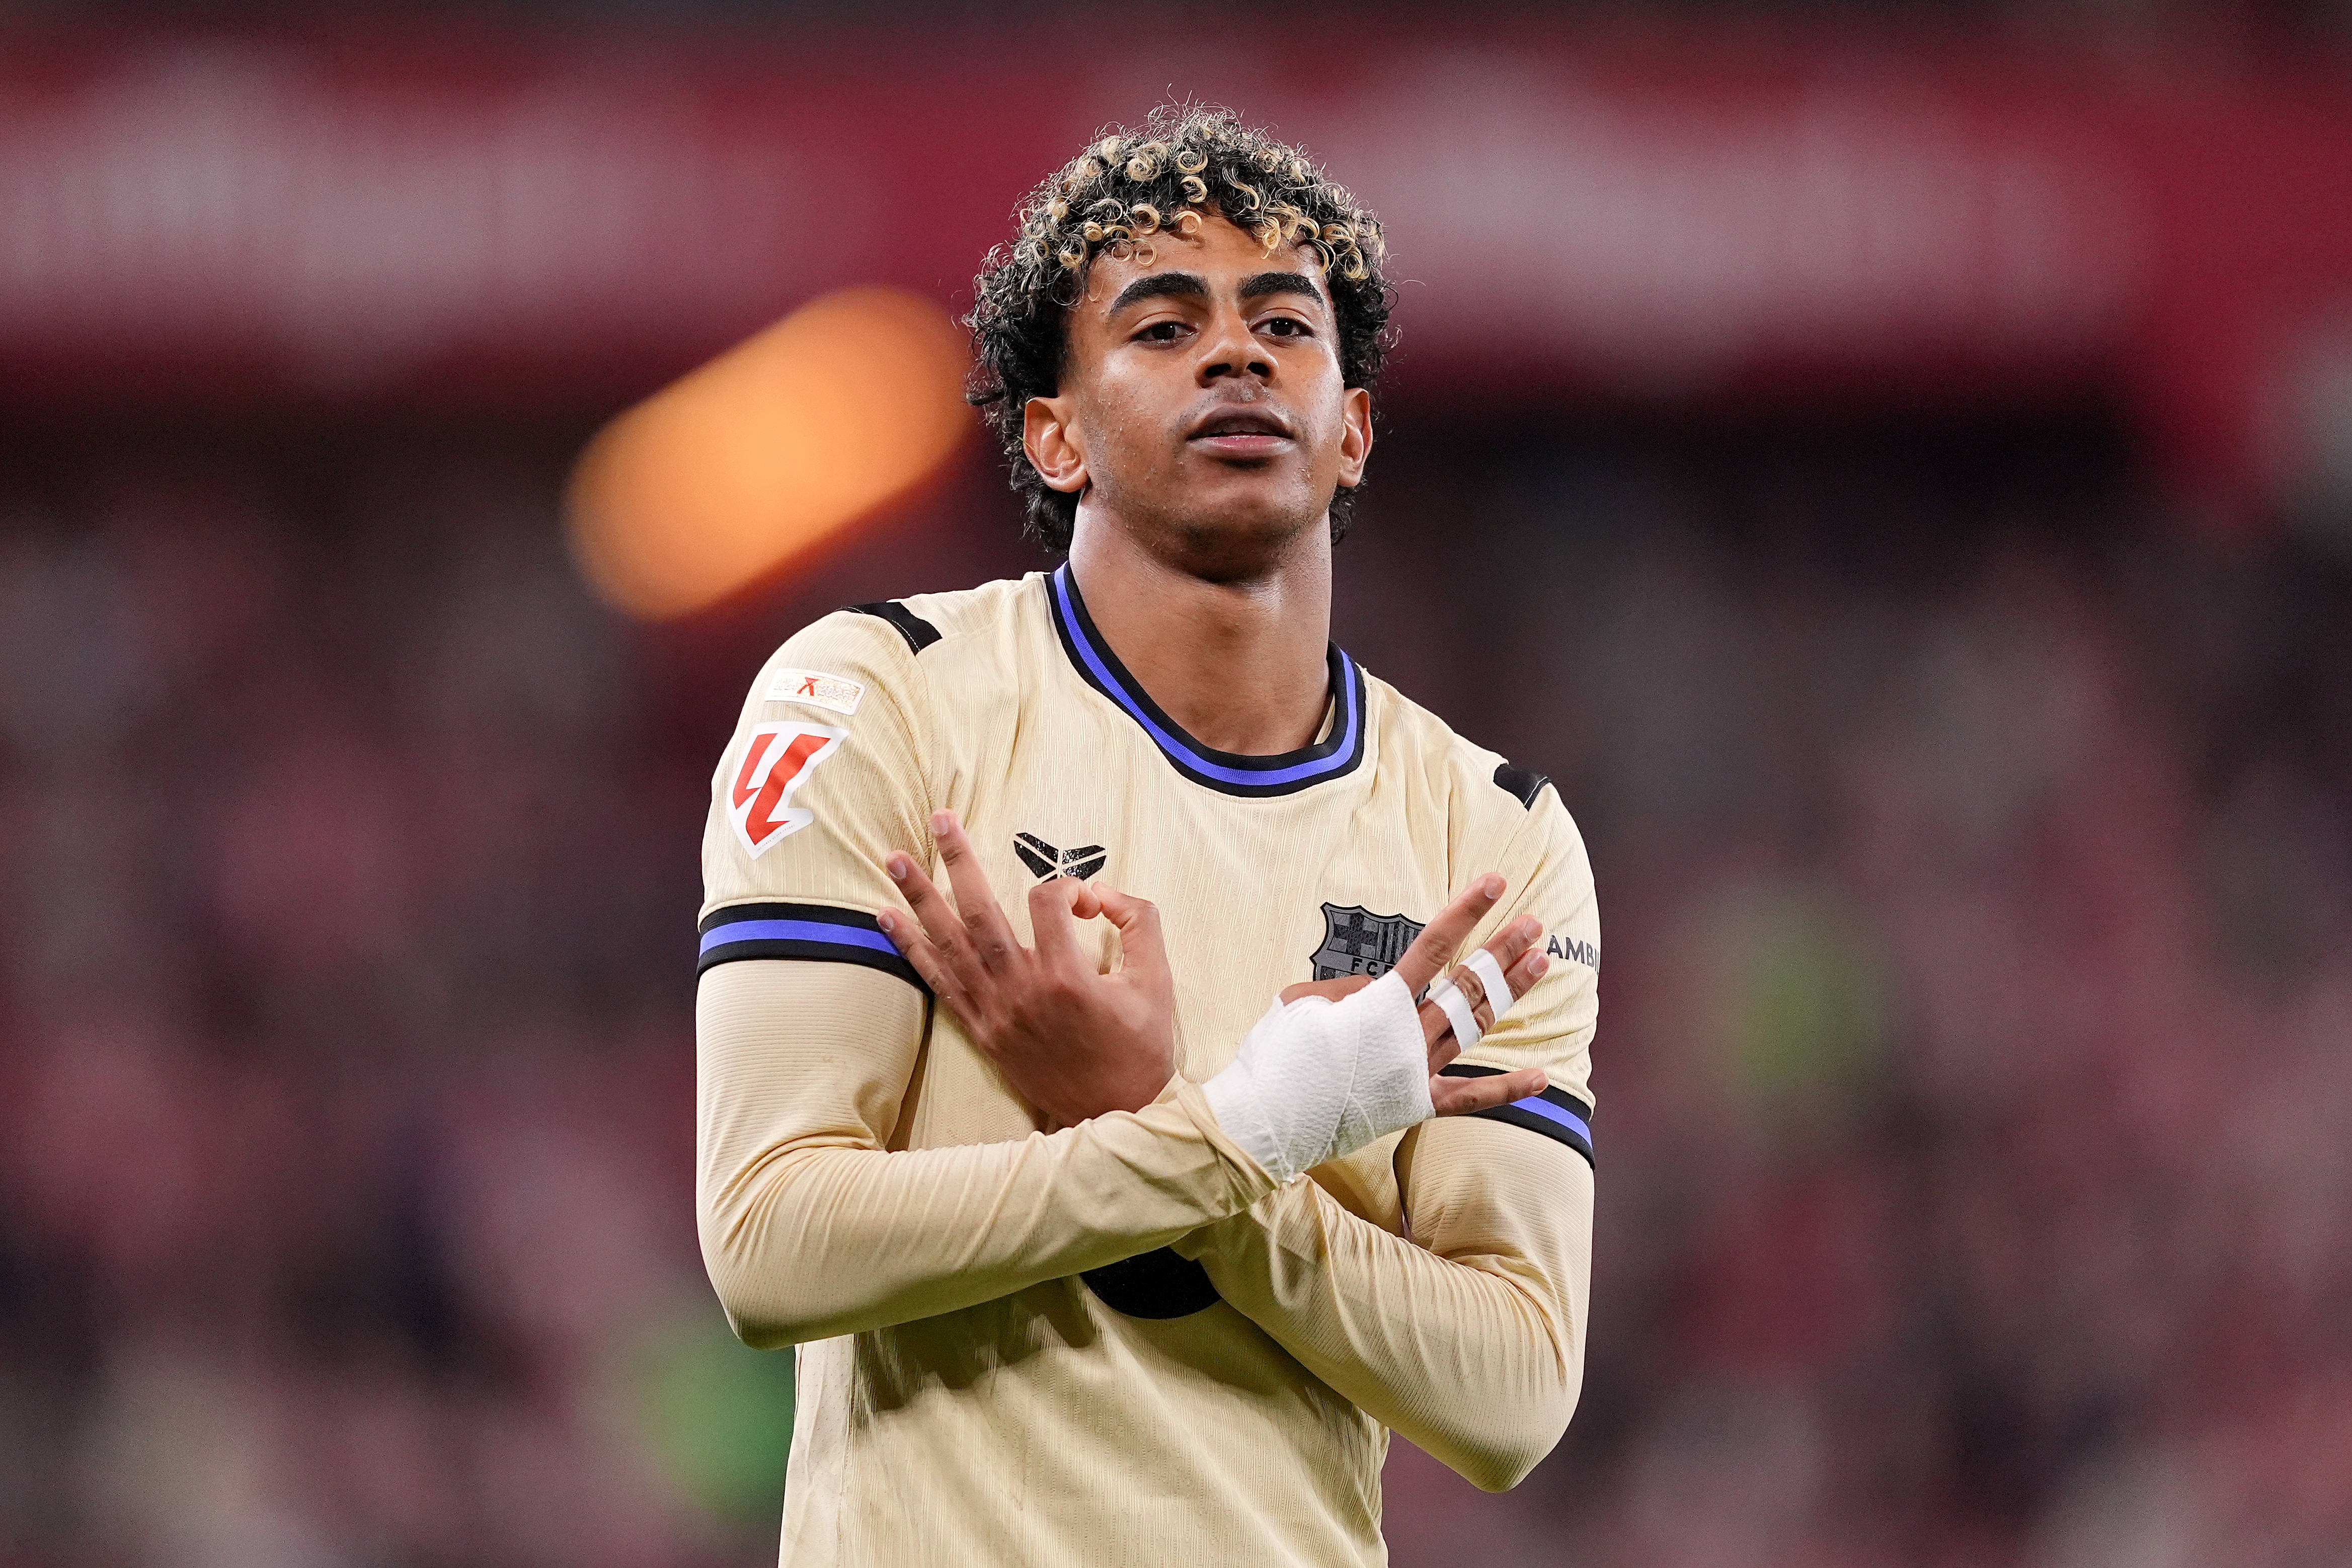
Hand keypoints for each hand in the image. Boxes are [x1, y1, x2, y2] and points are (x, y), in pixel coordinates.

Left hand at [879, 810, 1174, 1128]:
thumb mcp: (1158, 980)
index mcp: (1067, 977)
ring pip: (950, 945)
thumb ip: (1139, 923)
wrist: (1117, 1114)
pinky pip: (940, 983)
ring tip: (893, 859)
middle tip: (940, 818)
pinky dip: (912, 949)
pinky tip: (888, 918)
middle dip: (959, 861)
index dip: (1067, 887)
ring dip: (920, 899)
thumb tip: (1103, 893)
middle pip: (981, 913)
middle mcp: (1022, 992)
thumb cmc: (1140, 1047)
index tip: (1087, 903)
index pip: (1048, 903)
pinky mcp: (982, 1032)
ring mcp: (996, 1014)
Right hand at [1278, 875, 1549, 1116]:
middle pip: (1467, 984)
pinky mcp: (1417, 1106)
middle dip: (1502, 950)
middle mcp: (1409, 1036)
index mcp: (1380, 1004)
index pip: (1433, 947)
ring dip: (1509, 991)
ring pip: (1475, 1025)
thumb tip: (1375, 992)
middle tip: (1533, 924)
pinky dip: (1506, 1089)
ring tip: (1540, 962)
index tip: (1494, 885)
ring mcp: (1418, 1072)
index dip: (1467, 913)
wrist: (1267, 1118)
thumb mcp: (1301, 1001)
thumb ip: (1346, 990)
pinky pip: (1469, 1097)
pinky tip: (1542, 1076)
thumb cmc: (1277, 1054)